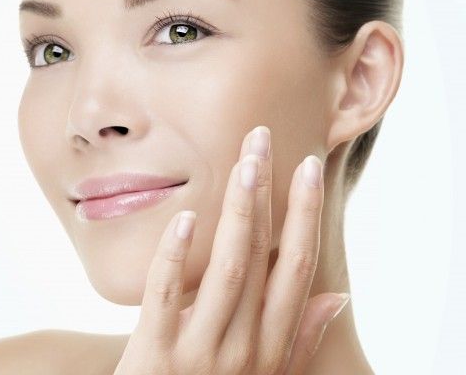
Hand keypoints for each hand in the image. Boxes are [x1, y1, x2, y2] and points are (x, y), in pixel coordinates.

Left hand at [113, 126, 350, 374]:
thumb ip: (300, 337)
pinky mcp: (155, 355)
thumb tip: (338, 296)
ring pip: (226, 270)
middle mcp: (244, 347)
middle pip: (261, 258)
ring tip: (243, 163)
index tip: (307, 167)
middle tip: (261, 140)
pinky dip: (176, 257)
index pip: (295, 268)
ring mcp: (200, 352)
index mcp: (271, 346)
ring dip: (237, 213)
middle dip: (266, 195)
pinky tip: (184, 218)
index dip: (303, 215)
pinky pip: (165, 297)